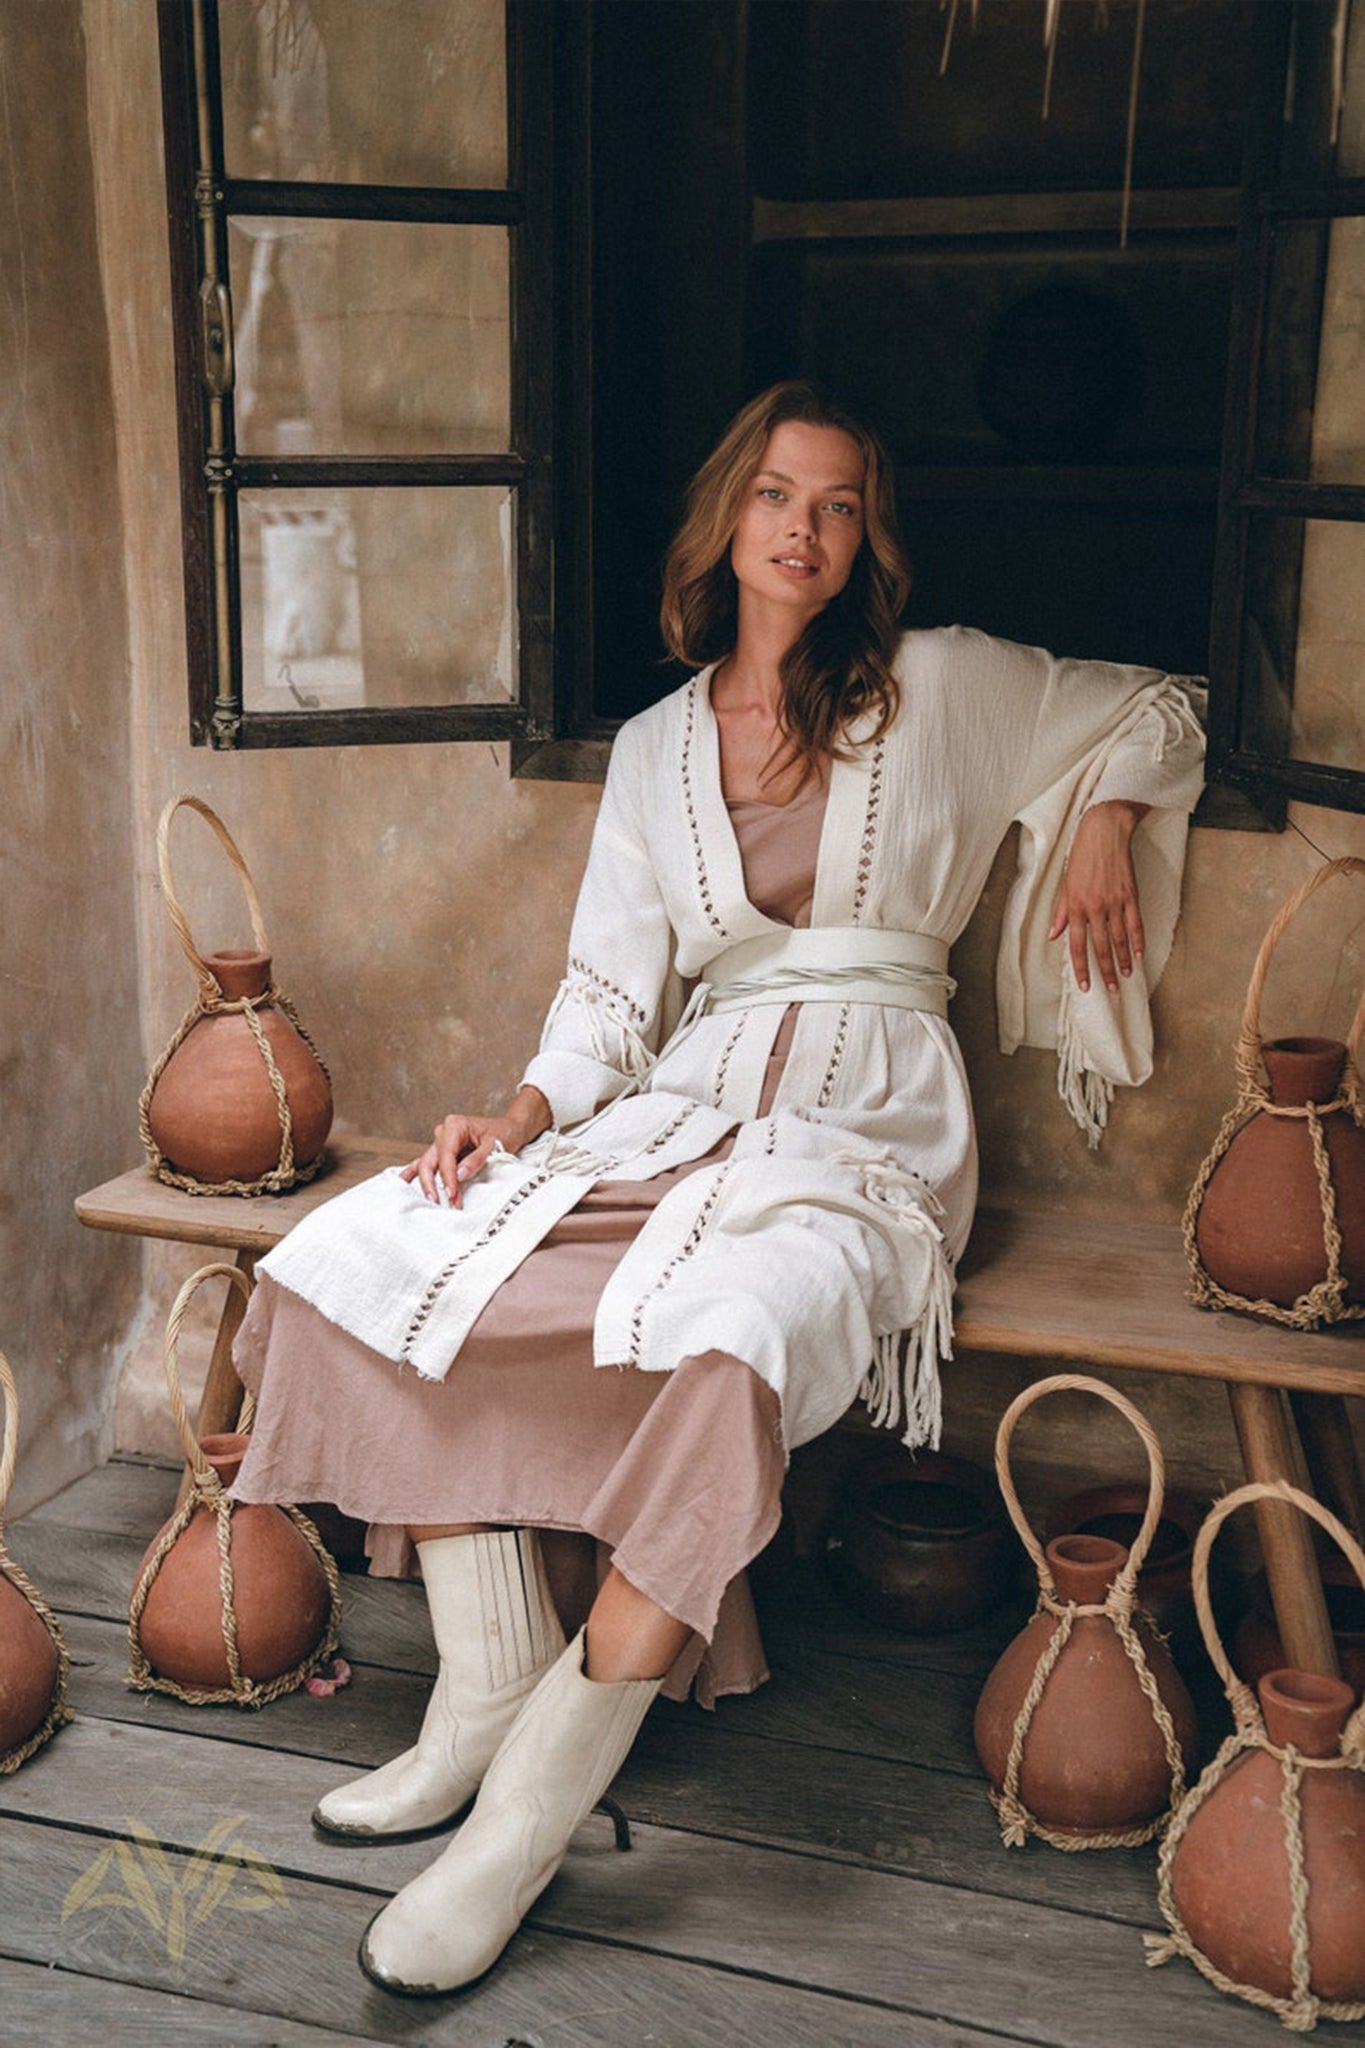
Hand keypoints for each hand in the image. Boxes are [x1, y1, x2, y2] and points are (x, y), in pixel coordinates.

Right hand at [400, 1086, 551, 1206]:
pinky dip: (413, 1172)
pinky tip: (402, 1182)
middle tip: (441, 1203)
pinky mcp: (442, 1152)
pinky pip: (425, 1162)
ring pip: (426, 1164)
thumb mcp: (495, 1144)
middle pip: (430, 1161)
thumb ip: (477, 1159)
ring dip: (427, 1184)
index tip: (452, 1194)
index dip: (448, 1177)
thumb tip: (459, 1174)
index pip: (446, 1155)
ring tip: (426, 1201)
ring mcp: (440, 1142)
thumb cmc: (502, 1133)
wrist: (509, 1128)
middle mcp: (443, 1132)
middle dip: (434, 1184)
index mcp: (455, 1126)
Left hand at [1048, 801, 1150, 994]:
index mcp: (1075, 907)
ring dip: (1122, 961)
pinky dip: (1138, 941)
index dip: (1081, 968)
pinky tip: (1139, 955)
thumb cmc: (1081, 855)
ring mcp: (1114, 902)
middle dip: (1105, 971)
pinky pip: (1135, 923)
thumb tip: (1053, 935)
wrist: (1103, 831)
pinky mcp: (1130, 894)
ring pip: (1119, 939)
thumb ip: (1061, 912)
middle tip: (1112, 989)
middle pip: (1100, 947)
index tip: (1086, 985)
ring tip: (1125, 977)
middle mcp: (1094, 908)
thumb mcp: (1065, 884)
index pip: (1076, 945)